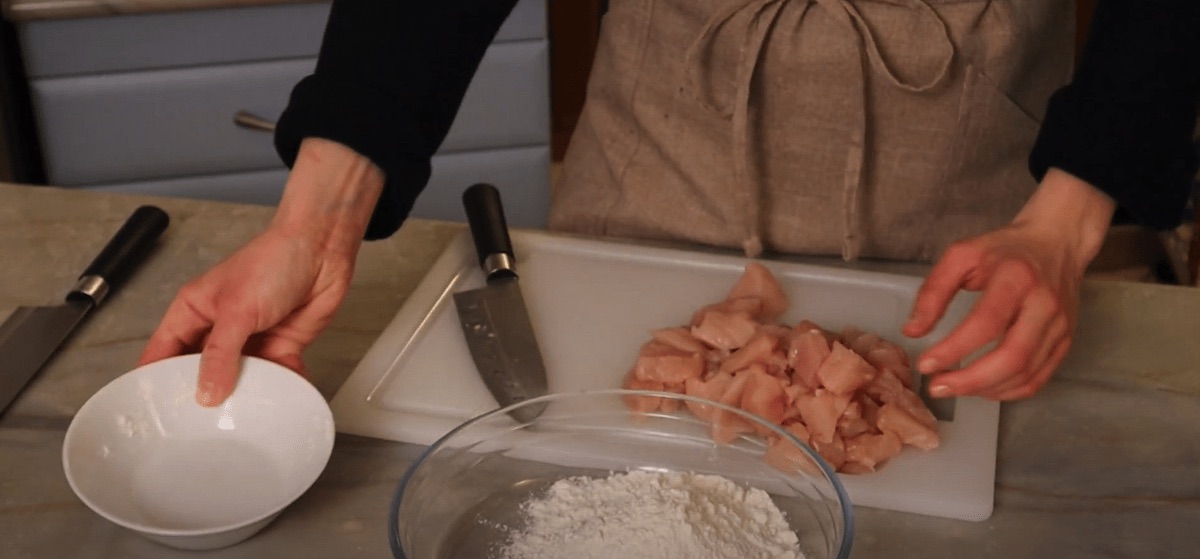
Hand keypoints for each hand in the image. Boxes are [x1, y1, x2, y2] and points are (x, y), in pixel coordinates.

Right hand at [139, 138, 384, 405]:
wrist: (322, 250)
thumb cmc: (273, 261)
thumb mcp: (236, 309)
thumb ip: (219, 353)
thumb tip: (204, 393)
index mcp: (193, 312)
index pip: (162, 352)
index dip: (154, 382)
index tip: (153, 414)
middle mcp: (218, 329)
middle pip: (200, 373)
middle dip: (201, 398)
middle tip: (199, 431)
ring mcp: (250, 340)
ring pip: (239, 380)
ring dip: (244, 398)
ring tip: (241, 424)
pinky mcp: (281, 347)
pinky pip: (276, 377)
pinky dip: (279, 390)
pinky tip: (280, 404)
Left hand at [902, 169, 1115, 399]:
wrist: (1057, 242)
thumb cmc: (1005, 249)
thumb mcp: (962, 256)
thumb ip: (934, 291)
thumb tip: (912, 331)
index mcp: (1017, 278)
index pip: (985, 324)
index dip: (953, 349)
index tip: (925, 364)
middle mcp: (1045, 305)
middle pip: (1012, 357)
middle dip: (970, 381)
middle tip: (937, 387)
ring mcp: (1060, 326)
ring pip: (1025, 374)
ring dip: (985, 389)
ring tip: (953, 387)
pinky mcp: (1066, 341)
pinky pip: (1038, 378)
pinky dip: (1007, 391)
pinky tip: (981, 388)